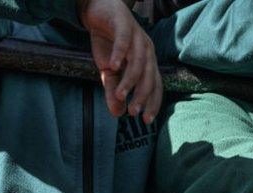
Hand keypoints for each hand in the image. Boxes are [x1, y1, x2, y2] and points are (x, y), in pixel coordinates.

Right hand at [78, 0, 161, 122]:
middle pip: (149, 75)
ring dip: (130, 79)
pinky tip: (113, 66)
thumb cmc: (107, 42)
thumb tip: (117, 114)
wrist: (98, 12)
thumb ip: (112, 91)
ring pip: (138, 61)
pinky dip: (120, 53)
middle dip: (142, 95)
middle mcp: (146, 49)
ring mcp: (137, 36)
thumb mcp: (107, 71)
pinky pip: (124, 40)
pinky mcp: (123, 24)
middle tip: (133, 112)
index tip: (146, 121)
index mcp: (146, 61)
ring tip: (120, 94)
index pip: (154, 85)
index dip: (152, 102)